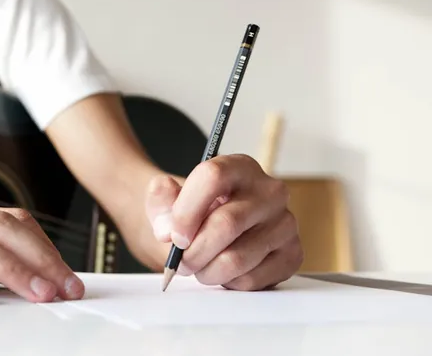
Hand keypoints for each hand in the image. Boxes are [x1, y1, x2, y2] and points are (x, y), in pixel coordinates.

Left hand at [144, 154, 302, 289]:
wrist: (211, 230)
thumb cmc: (191, 213)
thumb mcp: (167, 200)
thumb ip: (159, 201)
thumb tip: (167, 227)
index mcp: (239, 167)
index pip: (213, 177)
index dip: (187, 211)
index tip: (173, 236)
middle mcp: (269, 191)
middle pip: (226, 224)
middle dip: (194, 251)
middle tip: (180, 262)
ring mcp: (285, 223)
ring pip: (237, 258)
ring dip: (207, 271)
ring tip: (199, 267)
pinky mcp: (291, 255)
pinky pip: (252, 279)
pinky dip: (228, 283)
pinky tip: (222, 272)